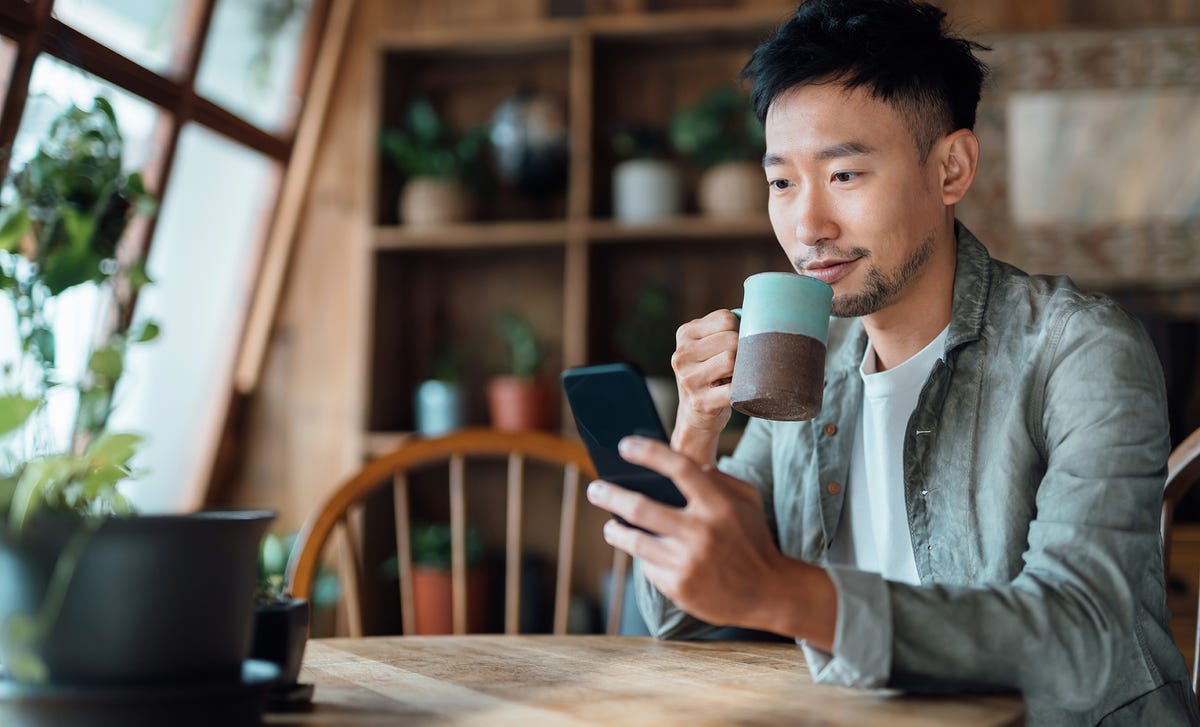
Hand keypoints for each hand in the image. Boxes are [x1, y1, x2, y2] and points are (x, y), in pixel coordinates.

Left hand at [586, 436, 834, 645]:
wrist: (769, 593)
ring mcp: (688, 563)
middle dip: (610, 495)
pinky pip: (648, 566)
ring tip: (610, 525)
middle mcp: (701, 533)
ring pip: (635, 541)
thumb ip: (716, 478)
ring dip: (615, 530)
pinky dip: (644, 558)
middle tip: (595, 488)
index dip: (648, 452)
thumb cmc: (753, 539)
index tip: (625, 445)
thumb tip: (677, 463)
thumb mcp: (747, 501)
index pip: (679, 468)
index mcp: (719, 505)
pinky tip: (645, 554)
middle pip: (641, 507)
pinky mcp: (679, 588)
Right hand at [671, 310, 739, 456]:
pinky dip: (743, 390)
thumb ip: (725, 327)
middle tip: (738, 365)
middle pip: (731, 339)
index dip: (739, 331)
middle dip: (743, 351)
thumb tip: (761, 314)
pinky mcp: (700, 402)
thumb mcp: (708, 345)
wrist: (696, 415)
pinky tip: (737, 392)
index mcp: (684, 334)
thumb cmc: (711, 373)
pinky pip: (733, 389)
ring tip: (734, 377)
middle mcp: (681, 355)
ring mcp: (688, 380)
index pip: (726, 319)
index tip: (734, 346)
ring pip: (732, 360)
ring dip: (742, 370)